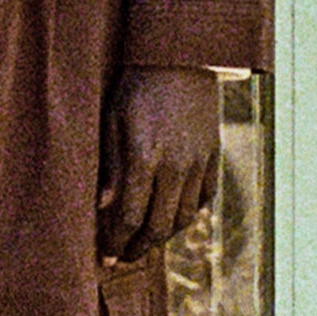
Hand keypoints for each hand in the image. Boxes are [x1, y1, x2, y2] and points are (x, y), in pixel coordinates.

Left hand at [99, 65, 220, 263]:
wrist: (180, 57)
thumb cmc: (136, 87)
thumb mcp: (112, 121)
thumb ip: (110, 167)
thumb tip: (103, 208)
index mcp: (144, 157)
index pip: (128, 216)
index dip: (116, 242)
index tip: (105, 258)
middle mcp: (175, 166)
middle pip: (158, 226)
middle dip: (138, 248)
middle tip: (123, 258)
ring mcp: (199, 162)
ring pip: (184, 218)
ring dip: (164, 236)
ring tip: (145, 240)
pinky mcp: (214, 156)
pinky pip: (205, 198)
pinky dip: (188, 214)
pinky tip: (172, 216)